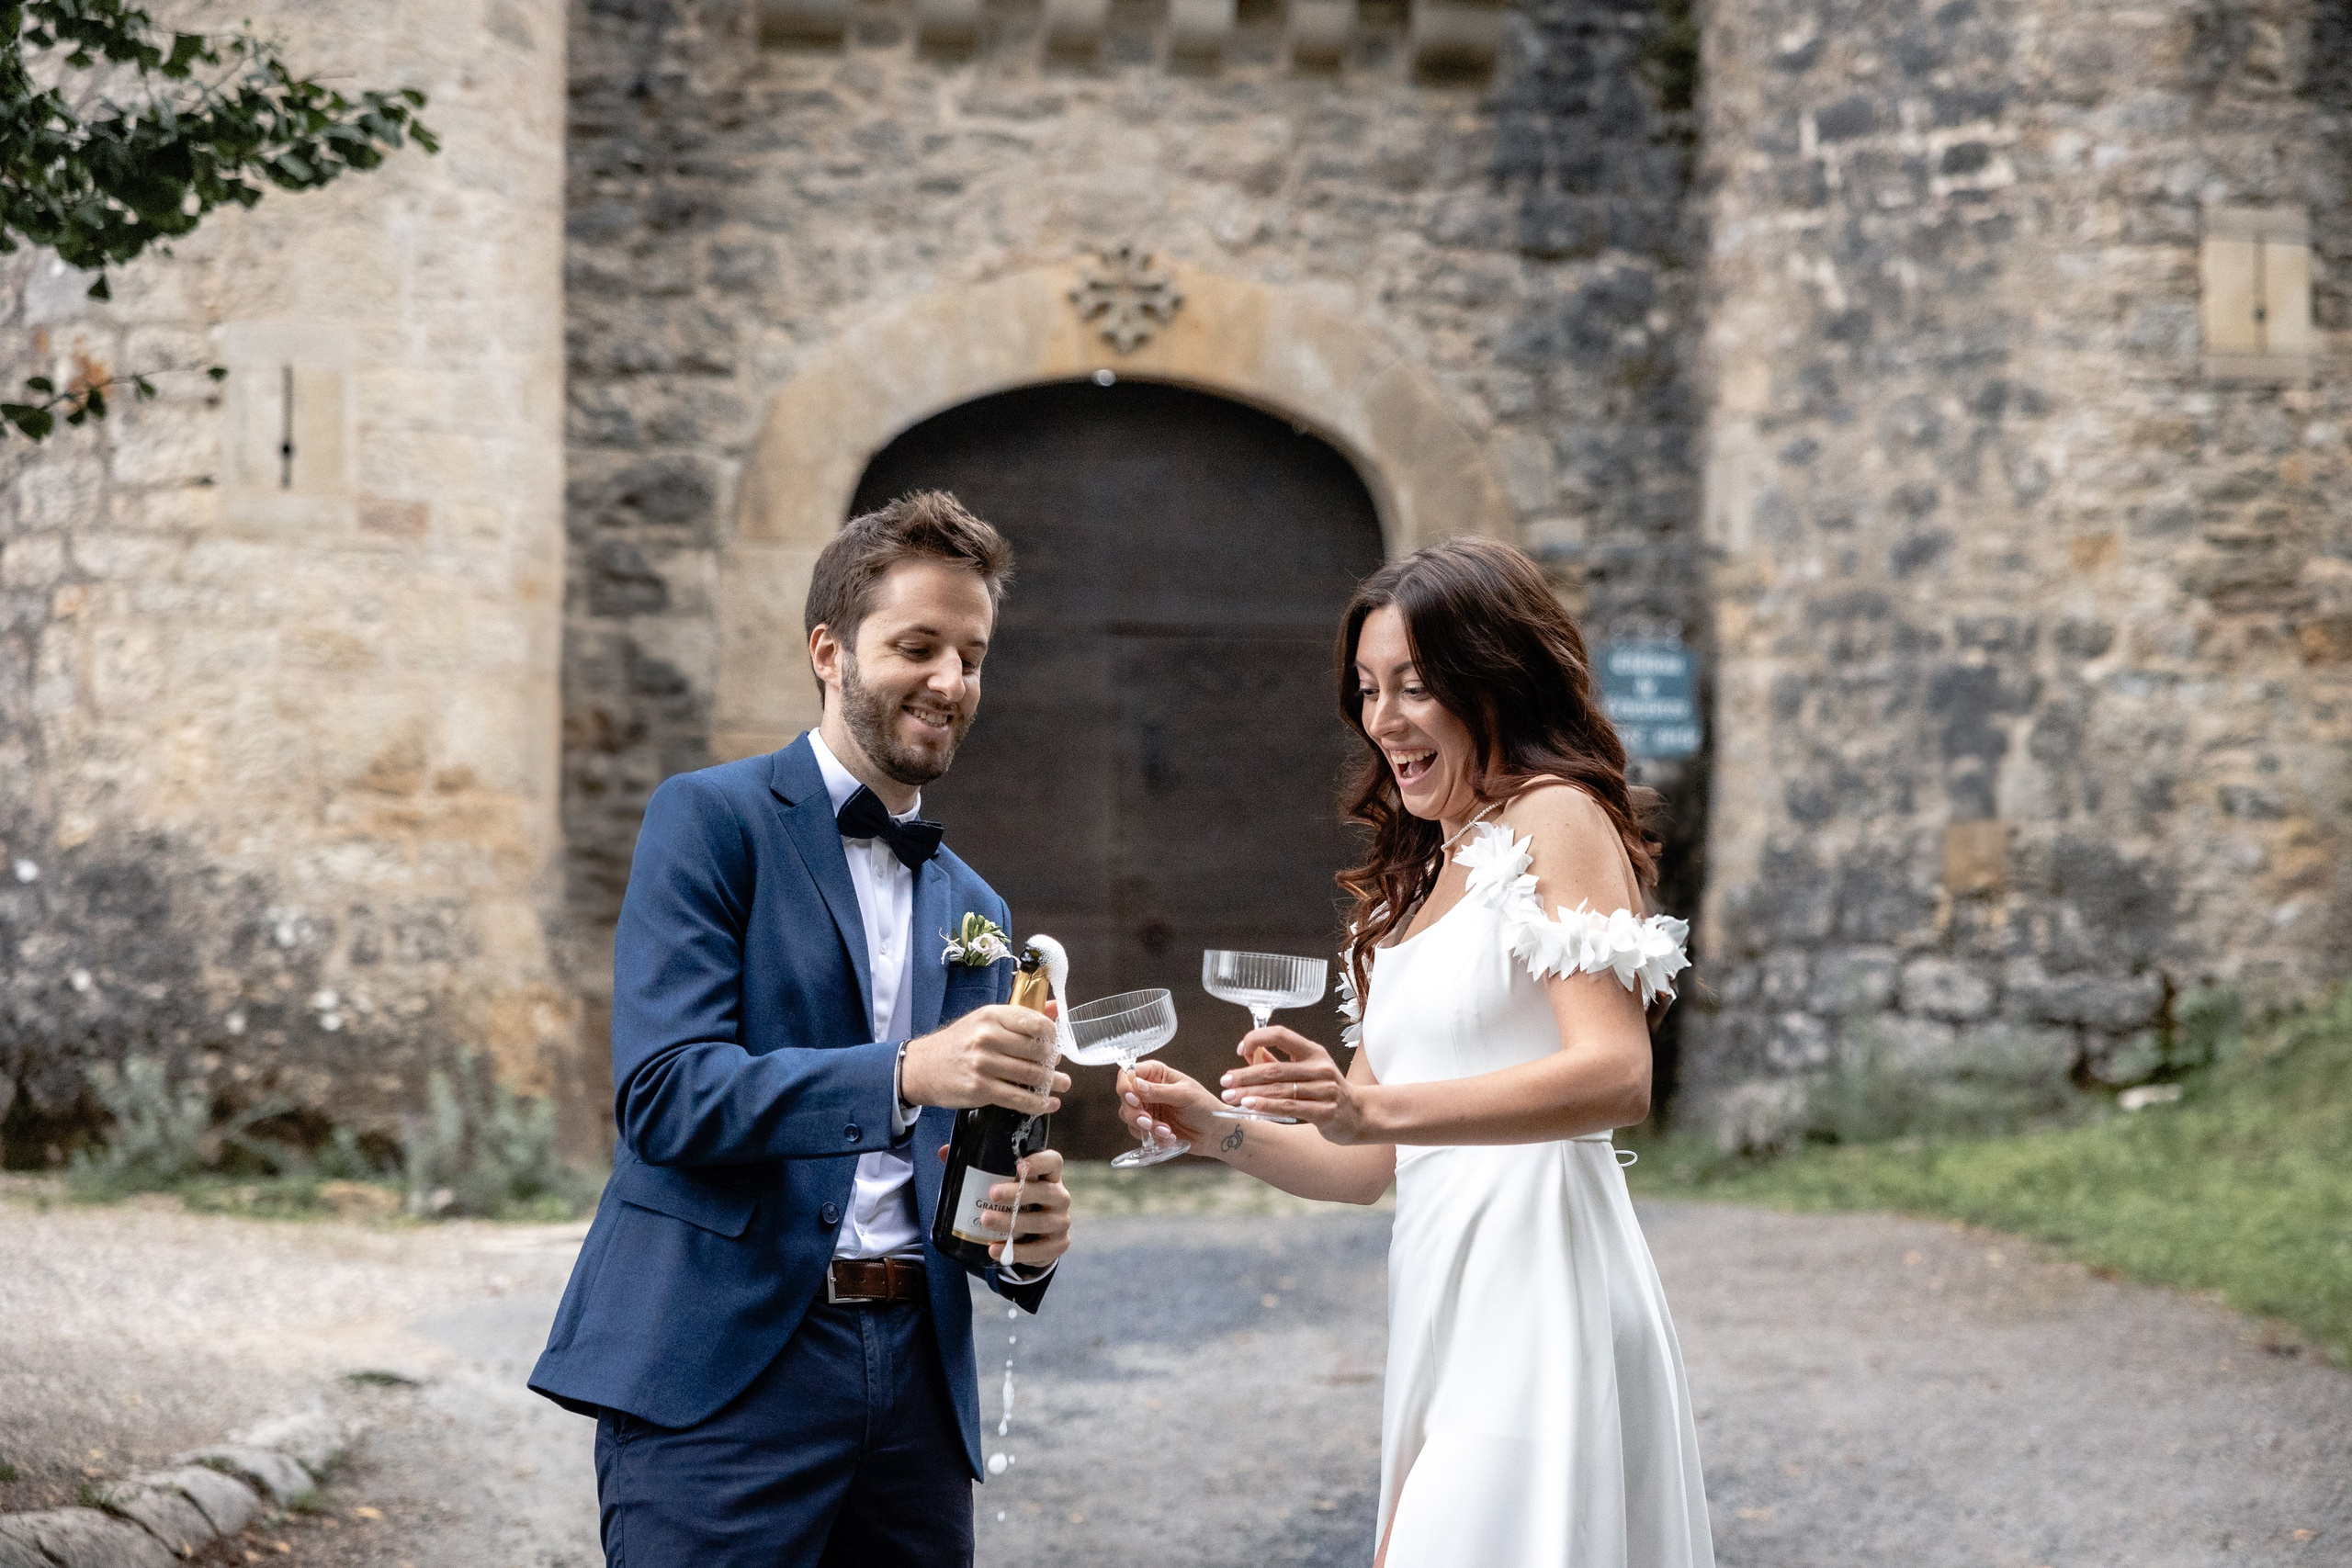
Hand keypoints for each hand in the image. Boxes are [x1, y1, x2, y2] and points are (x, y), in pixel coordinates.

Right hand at [901, 1004, 1068, 1115]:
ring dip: (1052, 1083)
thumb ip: (1019, 1016)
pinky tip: (1048, 1104)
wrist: (922, 1067)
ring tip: (1062, 1085)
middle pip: (1037, 1051)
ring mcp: (983, 1064)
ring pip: (1031, 1075)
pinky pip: (1018, 1098)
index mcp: (992, 1015)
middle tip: (1058, 1069)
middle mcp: (987, 1037)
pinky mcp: (980, 1088)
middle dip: (1053, 1063)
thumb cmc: (959, 1043)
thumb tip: (1053, 1008)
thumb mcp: (985, 1020)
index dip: (1052, 1036)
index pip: (1036, 1023)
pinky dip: (1038, 1103)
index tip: (1055, 1045)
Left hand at [980, 1147, 1070, 1269]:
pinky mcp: (1058, 1245)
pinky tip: (995, 1249)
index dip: (1039, 1161)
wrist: (1034, 1237)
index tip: (1019, 1164)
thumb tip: (944, 1152)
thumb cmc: (1016, 1202)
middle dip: (1018, 1193)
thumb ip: (978, 1166)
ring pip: (1041, 1222)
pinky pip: (1040, 1250)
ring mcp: (1061, 1222)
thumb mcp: (1004, 1184)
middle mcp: (1060, 1196)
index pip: (1053, 1161)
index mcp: (1049, 1176)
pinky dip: (1017, 1251)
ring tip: (986, 1221)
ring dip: (1012, 1222)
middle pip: (1047, 1192)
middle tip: (992, 1194)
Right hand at [1117, 1060, 1227, 1153]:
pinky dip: (1152, 1137)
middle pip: (1125, 1096)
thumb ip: (1159, 1091)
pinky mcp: (1149, 1127)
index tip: (1134, 1099)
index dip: (1126, 1085)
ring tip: (1165, 1131)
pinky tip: (1170, 1137)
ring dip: (1144, 1126)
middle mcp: (1148, 1089)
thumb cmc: (1205, 1106)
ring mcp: (1147, 1108)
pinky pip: (1139, 1133)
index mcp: (1156, 1073)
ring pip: (1128, 1116)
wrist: (1215, 1133)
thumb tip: (1136, 1084)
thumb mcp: (1184, 1095)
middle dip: (1134, 1111)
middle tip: (1147, 1121)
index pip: (1129, 1073)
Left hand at [1219, 1026, 1371, 1143]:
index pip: (1281, 1035)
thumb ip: (1280, 1061)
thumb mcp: (1307, 1069)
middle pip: (1275, 1068)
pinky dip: (1267, 1106)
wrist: (1359, 1114)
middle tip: (1225, 1081)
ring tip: (1231, 1097)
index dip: (1257, 1038)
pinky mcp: (1325, 1112)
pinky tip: (1250, 1107)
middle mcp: (1320, 1067)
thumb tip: (1250, 1054)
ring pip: (1279, 1090)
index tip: (1240, 1050)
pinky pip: (1290, 1107)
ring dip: (1250, 1093)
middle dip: (1245, 1075)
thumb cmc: (1327, 1089)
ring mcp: (1324, 1089)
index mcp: (1313, 1051)